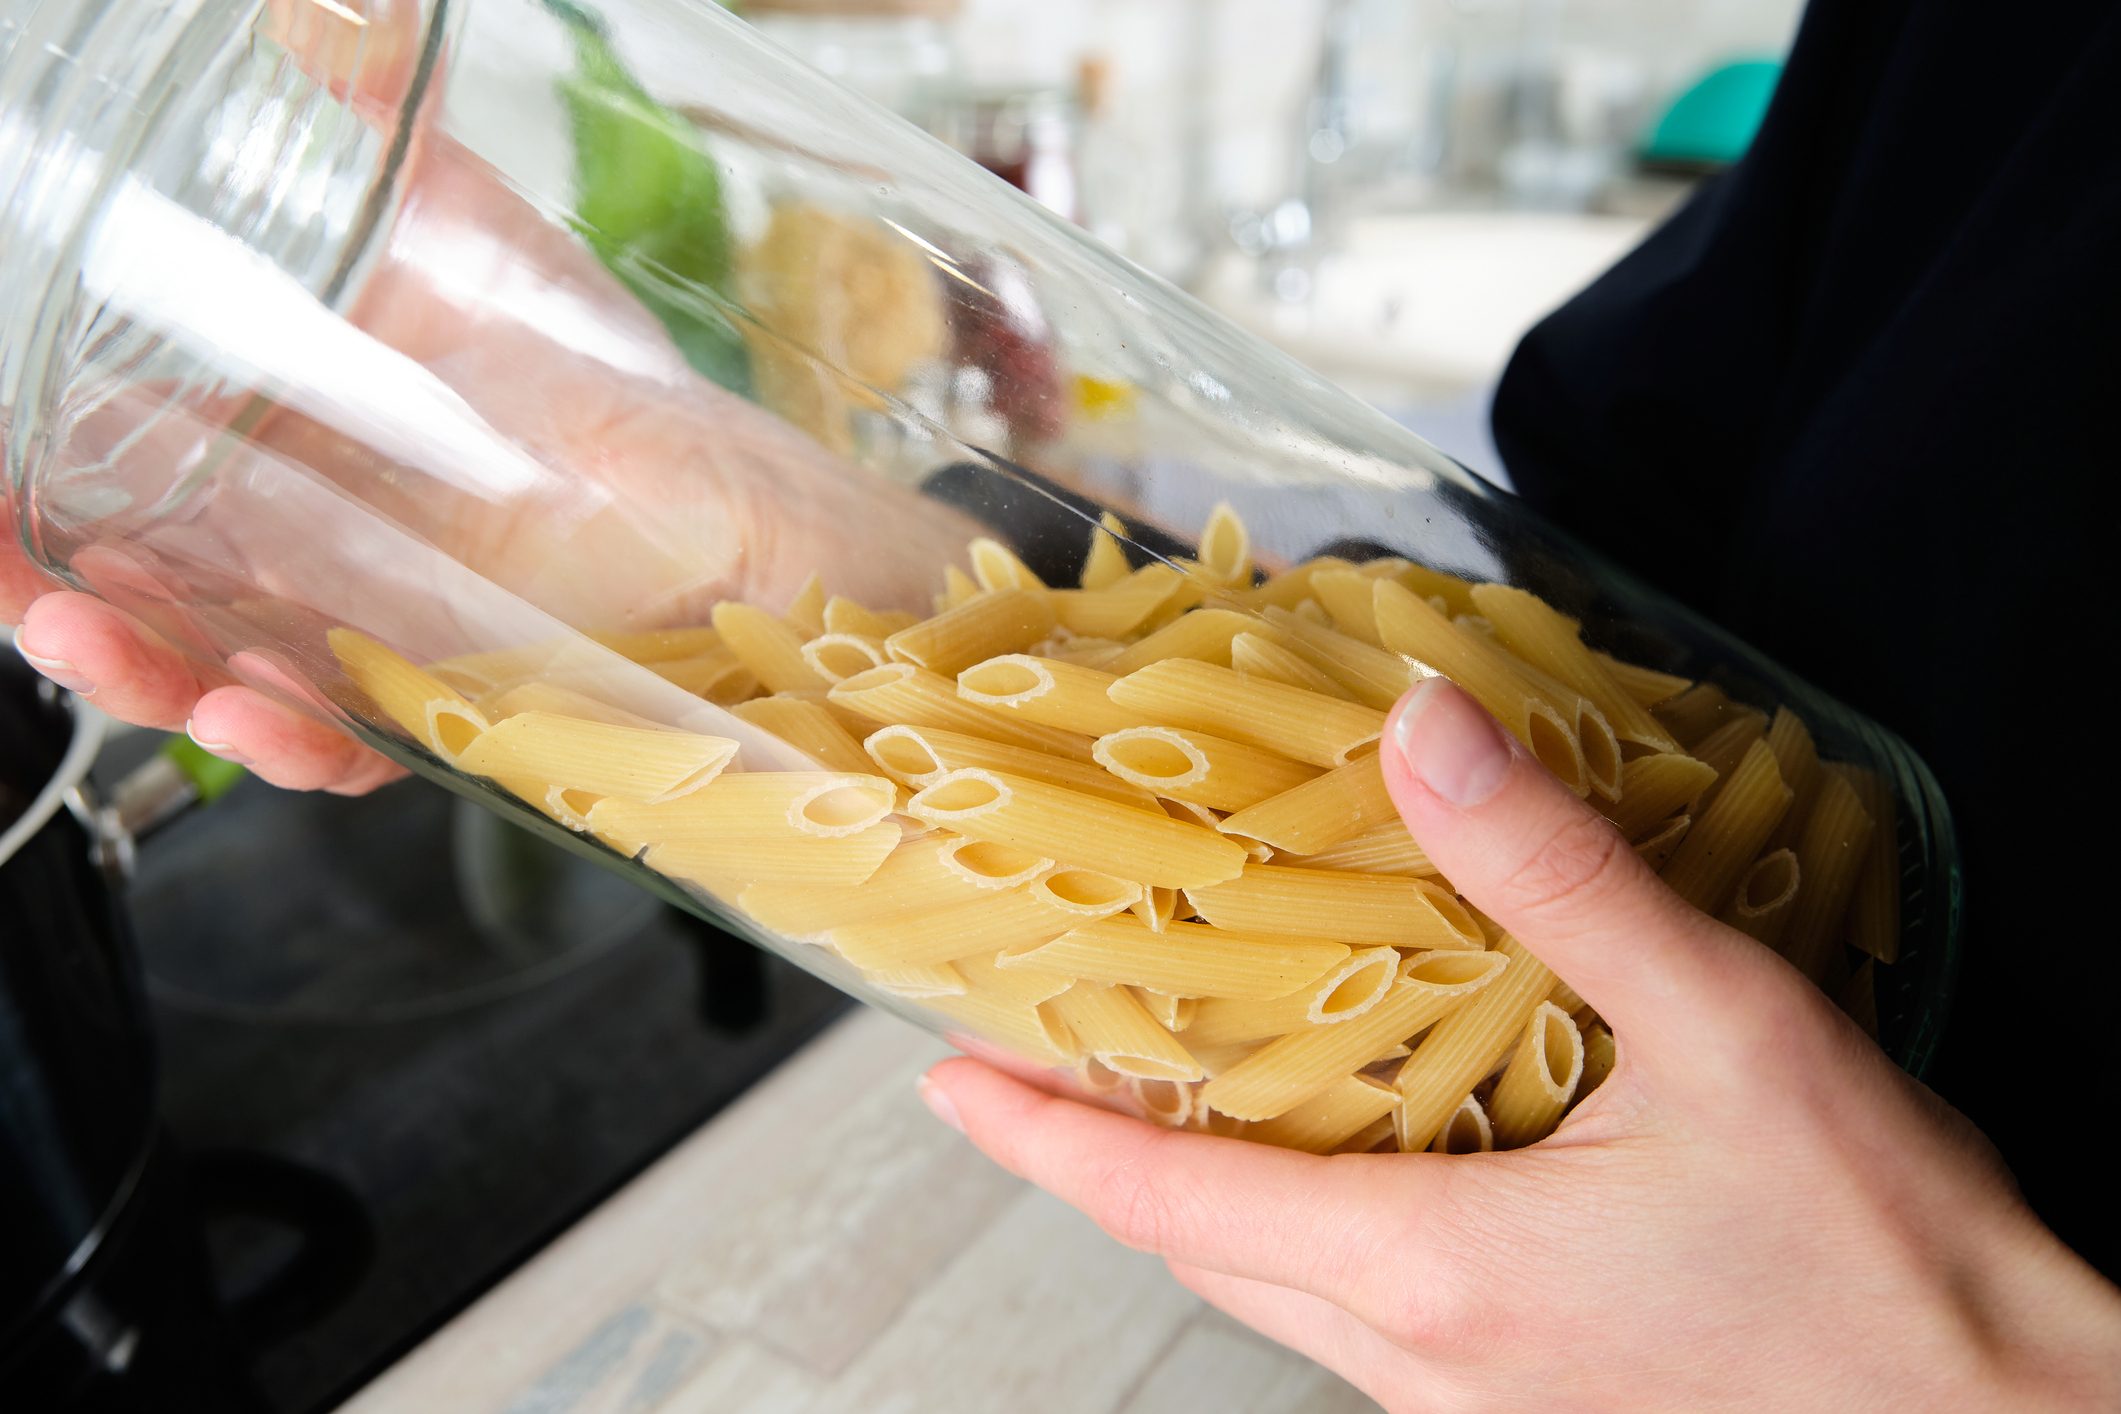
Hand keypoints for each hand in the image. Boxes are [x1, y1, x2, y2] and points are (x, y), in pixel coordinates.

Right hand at [5, 10, 971, 790]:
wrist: (745, 503)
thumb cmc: (601, 384)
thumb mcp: (473, 242)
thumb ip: (381, 136)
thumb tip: (324, 13)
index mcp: (275, 456)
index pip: (116, 481)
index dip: (35, 498)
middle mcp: (307, 558)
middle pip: (144, 595)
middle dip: (58, 600)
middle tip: (21, 582)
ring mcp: (374, 635)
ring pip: (224, 677)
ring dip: (151, 673)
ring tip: (104, 645)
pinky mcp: (454, 702)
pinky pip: (359, 742)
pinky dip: (305, 738)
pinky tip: (261, 710)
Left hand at [917, 678, 2120, 1410]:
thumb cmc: (1885, 1263)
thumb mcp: (1727, 1035)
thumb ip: (1561, 880)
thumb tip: (1428, 732)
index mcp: (1438, 1273)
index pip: (1168, 1206)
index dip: (1039, 1137)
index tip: (944, 1080)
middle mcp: (1425, 1364)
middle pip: (1198, 1255)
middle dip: (1096, 1163)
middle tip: (1032, 1067)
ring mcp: (1469, 1410)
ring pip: (1276, 1295)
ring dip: (1199, 1201)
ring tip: (1158, 1097)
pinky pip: (1360, 1324)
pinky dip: (1302, 1238)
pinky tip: (1339, 1168)